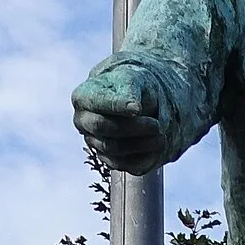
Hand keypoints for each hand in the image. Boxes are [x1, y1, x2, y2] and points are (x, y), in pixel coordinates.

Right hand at [72, 60, 168, 175]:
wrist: (136, 103)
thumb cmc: (131, 87)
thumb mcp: (132, 79)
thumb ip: (130, 90)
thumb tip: (134, 109)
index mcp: (83, 96)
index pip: (98, 103)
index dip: (118, 106)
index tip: (138, 108)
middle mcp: (83, 121)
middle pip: (103, 127)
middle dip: (133, 128)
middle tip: (156, 125)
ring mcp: (94, 142)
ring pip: (114, 149)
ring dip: (142, 144)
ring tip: (161, 135)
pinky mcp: (109, 160)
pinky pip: (125, 165)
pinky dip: (144, 158)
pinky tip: (157, 147)